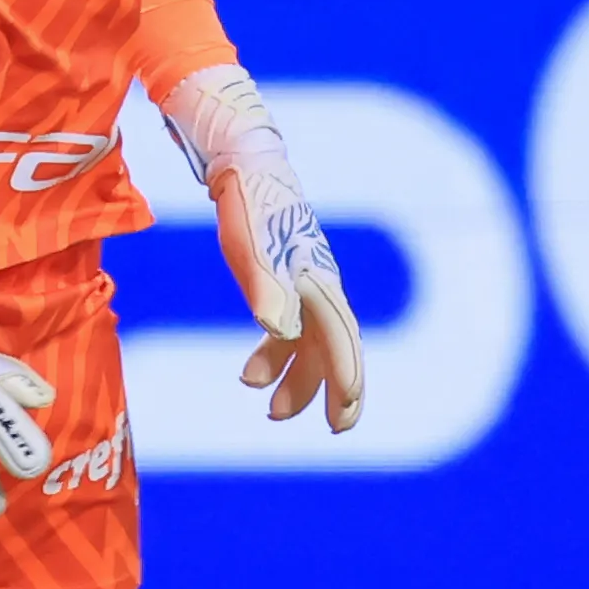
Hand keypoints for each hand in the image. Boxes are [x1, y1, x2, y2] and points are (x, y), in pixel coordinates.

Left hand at [159, 65, 363, 431]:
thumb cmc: (247, 203)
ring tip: (269, 409)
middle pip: (336, 348)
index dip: (345, 382)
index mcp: (317, 281)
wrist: (243, 160)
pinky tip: (253, 371)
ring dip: (296, 379)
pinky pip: (289, 329)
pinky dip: (276, 355)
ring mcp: (305, 283)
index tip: (342, 420)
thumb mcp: (249, 246)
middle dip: (334, 390)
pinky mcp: (286, 278)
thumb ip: (265, 288)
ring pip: (311, 343)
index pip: (340, 342)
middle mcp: (319, 285)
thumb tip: (281, 332)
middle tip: (330, 428)